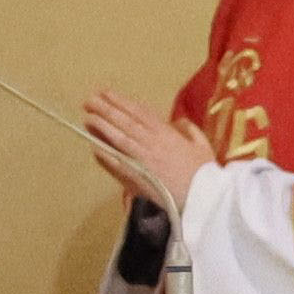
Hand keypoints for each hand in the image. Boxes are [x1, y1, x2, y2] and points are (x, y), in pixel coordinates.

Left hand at [78, 89, 218, 212]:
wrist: (204, 199)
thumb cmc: (205, 174)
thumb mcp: (202, 145)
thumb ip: (189, 130)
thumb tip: (177, 122)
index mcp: (167, 134)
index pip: (139, 112)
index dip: (121, 102)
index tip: (107, 93)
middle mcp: (152, 143)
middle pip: (125, 122)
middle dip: (105, 109)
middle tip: (89, 100)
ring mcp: (143, 161)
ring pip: (118, 138)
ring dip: (102, 127)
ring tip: (87, 117)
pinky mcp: (137, 179)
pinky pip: (118, 164)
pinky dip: (105, 155)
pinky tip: (94, 146)